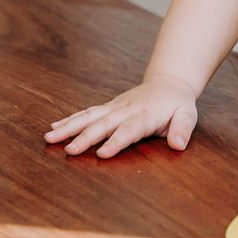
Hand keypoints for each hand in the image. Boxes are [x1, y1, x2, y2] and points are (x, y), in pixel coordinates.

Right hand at [44, 75, 198, 157]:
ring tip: (49, 138)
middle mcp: (126, 110)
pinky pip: (86, 113)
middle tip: (68, 151)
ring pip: (89, 117)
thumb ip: (183, 129)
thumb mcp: (188, 115)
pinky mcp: (108, 107)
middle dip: (85, 138)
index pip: (129, 130)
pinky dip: (70, 120)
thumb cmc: (178, 104)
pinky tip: (53, 128)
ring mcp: (114, 107)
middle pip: (103, 125)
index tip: (101, 154)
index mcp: (145, 115)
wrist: (168, 83)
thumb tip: (178, 145)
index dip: (116, 142)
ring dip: (69, 128)